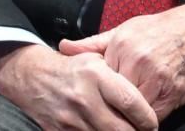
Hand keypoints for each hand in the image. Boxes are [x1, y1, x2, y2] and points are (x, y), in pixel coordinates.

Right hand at [0, 42, 157, 130]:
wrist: (33, 77)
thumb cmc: (72, 69)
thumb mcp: (96, 61)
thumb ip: (120, 77)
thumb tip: (148, 99)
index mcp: (95, 75)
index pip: (131, 103)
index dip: (147, 118)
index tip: (151, 123)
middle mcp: (84, 97)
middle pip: (123, 130)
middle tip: (141, 130)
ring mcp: (71, 118)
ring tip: (122, 128)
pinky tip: (102, 129)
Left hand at [58, 0, 184, 121]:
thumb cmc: (160, 30)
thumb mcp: (124, 30)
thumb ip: (93, 44)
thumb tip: (63, 48)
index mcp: (121, 46)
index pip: (98, 79)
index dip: (94, 91)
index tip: (90, 98)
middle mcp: (136, 62)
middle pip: (113, 97)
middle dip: (109, 106)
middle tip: (103, 112)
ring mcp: (156, 79)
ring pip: (132, 110)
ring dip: (127, 116)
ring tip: (121, 116)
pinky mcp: (173, 93)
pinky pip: (153, 116)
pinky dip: (147, 119)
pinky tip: (142, 117)